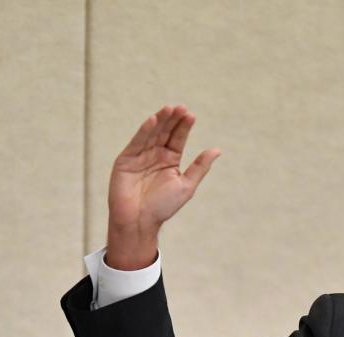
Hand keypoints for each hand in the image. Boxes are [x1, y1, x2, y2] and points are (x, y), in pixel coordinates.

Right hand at [106, 105, 220, 268]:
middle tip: (182, 107)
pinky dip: (144, 131)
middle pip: (165, 132)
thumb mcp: (186, 185)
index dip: (184, 127)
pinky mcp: (126, 159)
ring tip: (169, 108)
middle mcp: (155, 155)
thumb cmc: (162, 207)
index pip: (178, 138)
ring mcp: (140, 156)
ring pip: (152, 133)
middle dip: (173, 119)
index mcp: (169, 160)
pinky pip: (137, 142)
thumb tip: (217, 150)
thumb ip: (200, 167)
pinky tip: (153, 120)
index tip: (191, 115)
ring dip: (160, 120)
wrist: (139, 221)